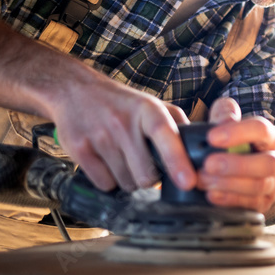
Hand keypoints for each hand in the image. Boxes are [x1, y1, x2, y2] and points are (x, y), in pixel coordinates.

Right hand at [50, 79, 195, 193]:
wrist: (75, 90)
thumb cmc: (122, 104)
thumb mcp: (152, 105)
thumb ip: (177, 125)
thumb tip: (199, 152)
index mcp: (147, 109)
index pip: (165, 134)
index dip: (178, 160)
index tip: (188, 182)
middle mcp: (123, 122)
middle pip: (146, 174)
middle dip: (150, 178)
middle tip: (145, 164)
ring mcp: (99, 136)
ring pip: (126, 183)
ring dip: (129, 180)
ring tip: (124, 159)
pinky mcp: (79, 149)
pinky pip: (104, 184)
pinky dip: (109, 181)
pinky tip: (107, 162)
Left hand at [199, 97, 274, 214]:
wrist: (256, 171)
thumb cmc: (238, 144)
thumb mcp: (230, 124)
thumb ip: (225, 114)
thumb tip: (226, 118)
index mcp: (270, 137)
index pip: (261, 130)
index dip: (238, 132)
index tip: (211, 137)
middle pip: (268, 163)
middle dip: (237, 164)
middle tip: (208, 163)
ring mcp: (273, 184)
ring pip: (259, 186)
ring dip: (229, 183)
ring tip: (203, 180)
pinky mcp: (264, 203)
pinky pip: (251, 204)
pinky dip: (229, 200)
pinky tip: (211, 195)